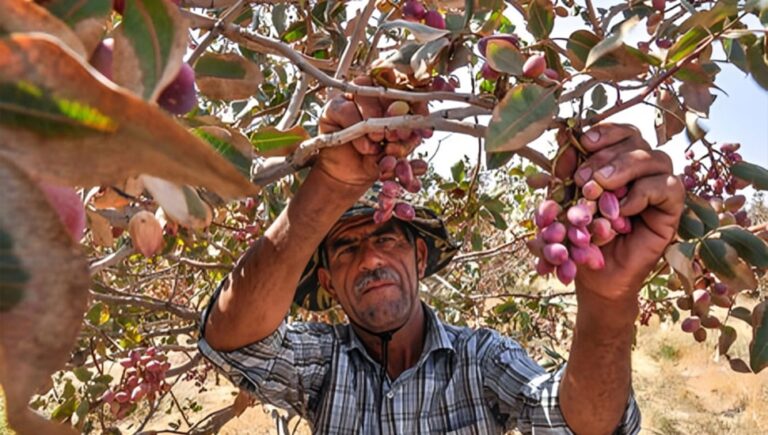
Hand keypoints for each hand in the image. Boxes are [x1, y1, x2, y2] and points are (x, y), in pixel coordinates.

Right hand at [316, 76, 427, 186]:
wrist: (348, 177)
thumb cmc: (374, 161)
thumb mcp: (396, 157)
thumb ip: (407, 149)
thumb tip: (421, 155)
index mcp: (395, 102)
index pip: (409, 90)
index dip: (418, 103)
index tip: (424, 121)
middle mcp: (375, 95)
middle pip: (388, 89)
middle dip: (397, 112)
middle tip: (399, 134)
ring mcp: (353, 98)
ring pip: (367, 96)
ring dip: (375, 121)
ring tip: (378, 142)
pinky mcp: (334, 107)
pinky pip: (347, 110)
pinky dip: (357, 129)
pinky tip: (365, 147)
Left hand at [561, 123, 685, 303]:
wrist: (594, 275)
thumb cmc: (579, 236)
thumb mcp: (564, 201)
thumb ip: (564, 172)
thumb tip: (564, 136)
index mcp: (616, 161)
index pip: (620, 132)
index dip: (604, 131)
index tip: (583, 142)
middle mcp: (641, 169)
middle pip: (637, 140)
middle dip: (606, 155)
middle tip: (583, 179)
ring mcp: (658, 186)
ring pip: (655, 158)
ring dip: (624, 169)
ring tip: (598, 190)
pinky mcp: (671, 208)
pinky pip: (668, 187)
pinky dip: (643, 193)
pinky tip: (621, 210)